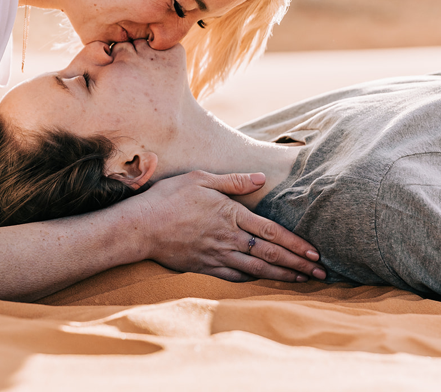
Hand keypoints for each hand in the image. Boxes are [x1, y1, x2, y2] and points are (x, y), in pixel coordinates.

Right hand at [132, 170, 325, 282]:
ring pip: (257, 269)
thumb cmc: (168, 197)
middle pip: (270, 254)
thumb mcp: (200, 178)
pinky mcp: (204, 266)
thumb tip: (260, 178)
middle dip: (298, 264)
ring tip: (302, 281)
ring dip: (283, 276)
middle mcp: (228, 238)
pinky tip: (264, 282)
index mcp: (231, 214)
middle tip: (321, 274)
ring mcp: (217, 255)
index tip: (315, 252)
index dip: (295, 244)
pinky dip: (253, 280)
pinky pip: (235, 276)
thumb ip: (233, 181)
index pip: (272, 232)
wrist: (141, 226)